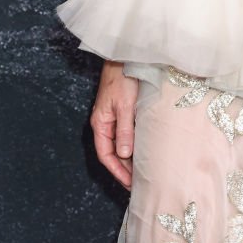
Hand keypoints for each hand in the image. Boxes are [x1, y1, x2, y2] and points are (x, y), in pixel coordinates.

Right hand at [90, 59, 139, 188]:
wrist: (125, 57)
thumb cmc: (122, 79)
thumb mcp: (125, 106)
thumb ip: (124, 130)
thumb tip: (124, 155)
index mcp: (100, 123)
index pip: (106, 155)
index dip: (117, 171)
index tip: (129, 184)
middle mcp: (104, 122)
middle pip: (112, 152)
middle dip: (123, 168)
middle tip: (138, 182)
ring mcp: (113, 116)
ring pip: (119, 143)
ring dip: (128, 157)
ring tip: (141, 171)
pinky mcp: (122, 110)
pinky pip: (125, 133)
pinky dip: (132, 144)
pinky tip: (142, 149)